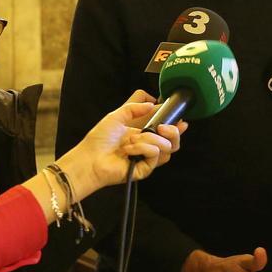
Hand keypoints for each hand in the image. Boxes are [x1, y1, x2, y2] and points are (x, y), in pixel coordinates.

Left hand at [58, 90, 186, 195]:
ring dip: (150, 139)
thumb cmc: (99, 139)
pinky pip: (155, 154)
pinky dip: (143, 148)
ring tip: (133, 139)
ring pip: (167, 147)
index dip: (176, 126)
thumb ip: (134, 106)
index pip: (166, 132)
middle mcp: (147, 147)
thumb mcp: (116, 115)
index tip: (182, 120)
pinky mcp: (145, 169)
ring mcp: (147, 158)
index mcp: (142, 134)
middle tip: (162, 127)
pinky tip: (129, 149)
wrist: (90, 158)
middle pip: (173, 142)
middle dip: (173, 131)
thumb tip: (152, 102)